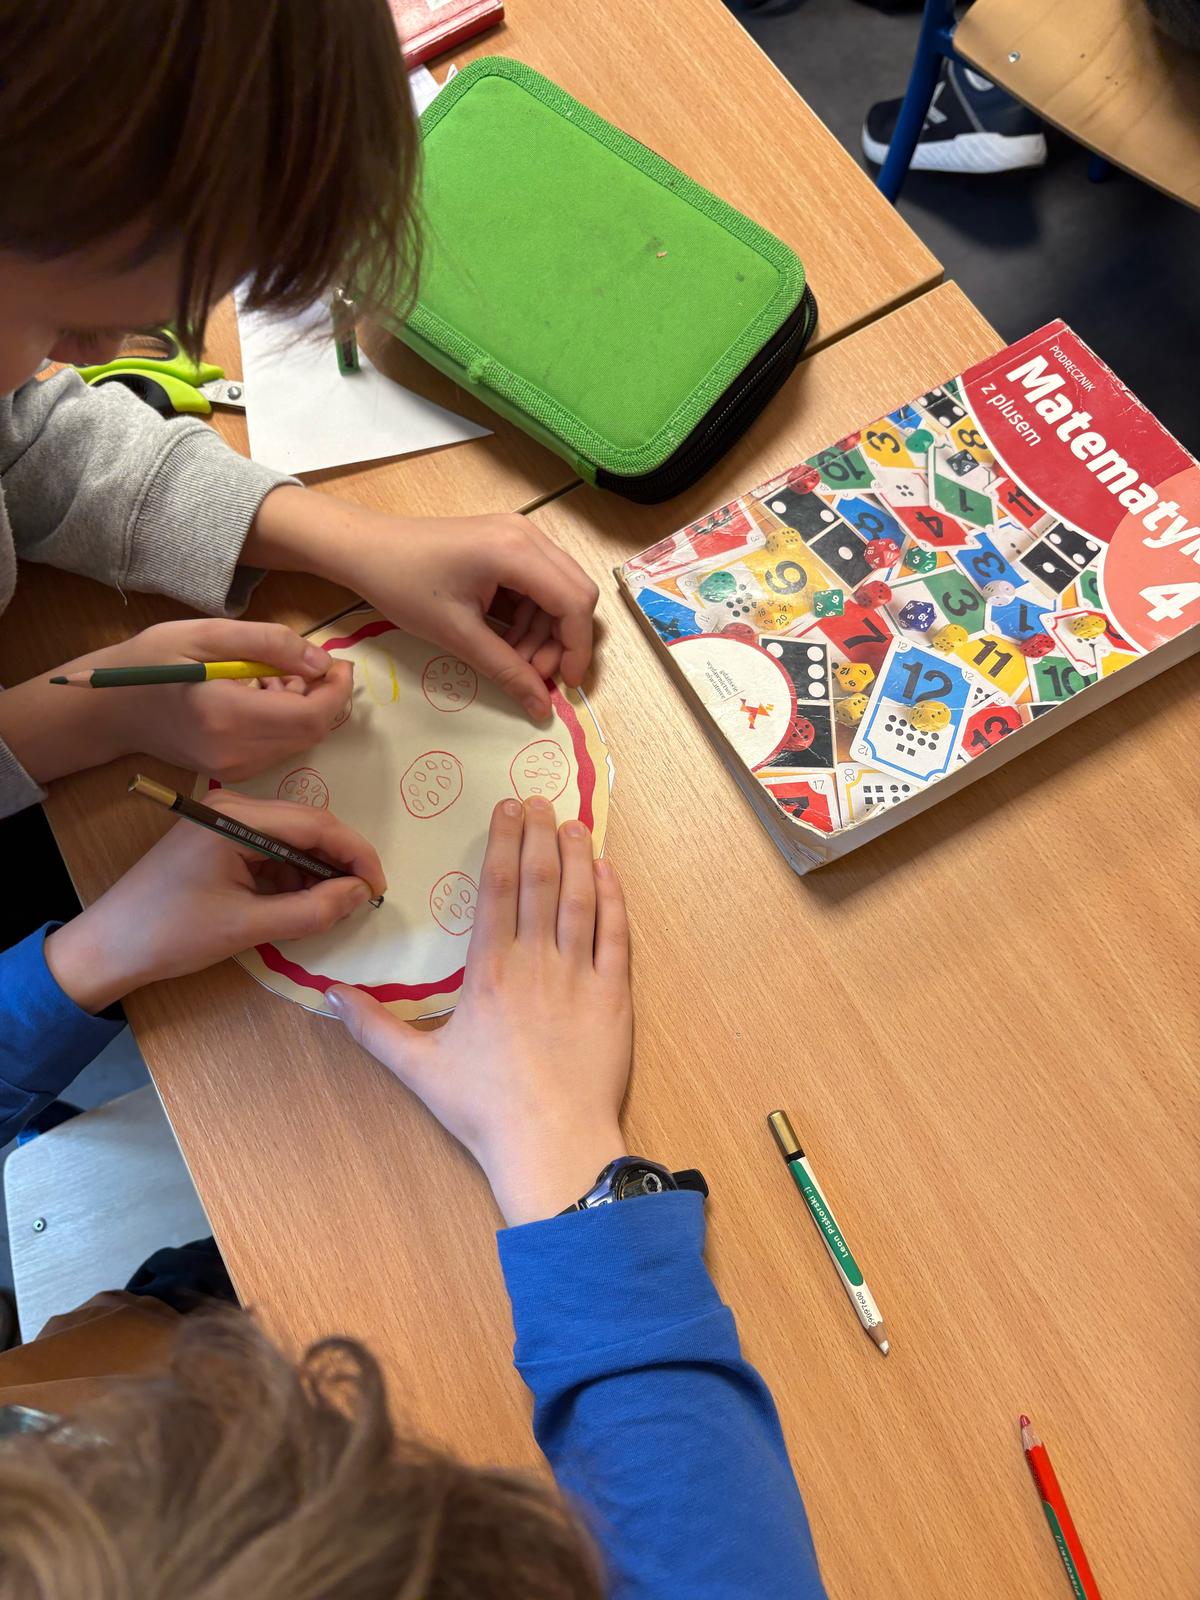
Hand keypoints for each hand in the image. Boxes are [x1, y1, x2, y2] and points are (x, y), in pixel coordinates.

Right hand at [0, 618, 352, 785]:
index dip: (337, 691)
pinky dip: (286, 721)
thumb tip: (320, 662)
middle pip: (312, 732)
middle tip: (310, 662)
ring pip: (300, 741)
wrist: (111, 711)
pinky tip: (260, 695)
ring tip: (272, 675)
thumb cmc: (150, 663)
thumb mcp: (206, 634)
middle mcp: (237, 752)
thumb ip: (269, 644)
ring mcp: (235, 768)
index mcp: (229, 716)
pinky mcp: (233, 772)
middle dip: (326, 697)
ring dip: (305, 708)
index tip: (338, 663)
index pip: (311, 716)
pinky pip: (280, 747)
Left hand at [44, 791, 384, 1013]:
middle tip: (363, 901)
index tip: (380, 889)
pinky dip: (291, 877)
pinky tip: (300, 904)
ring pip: (292, 840)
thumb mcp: (248, 927)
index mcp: (237, 816)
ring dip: (315, 872)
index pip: (316, 824)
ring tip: (333, 909)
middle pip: (307, 827)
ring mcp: (224, 820)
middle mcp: (233, 806)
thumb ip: (312, 910)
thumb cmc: (172, 934)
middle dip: (339, 863)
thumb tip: (361, 894)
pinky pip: (270, 851)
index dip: (356, 854)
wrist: (108, 947)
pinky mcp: (218, 839)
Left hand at [246, 487, 599, 720]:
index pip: (574, 602)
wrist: (365, 548)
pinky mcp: (508, 543)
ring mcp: (518, 535)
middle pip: (575, 594)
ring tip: (512, 661)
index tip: (566, 685)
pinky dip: (529, 618)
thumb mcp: (457, 635)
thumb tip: (542, 707)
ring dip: (544, 633)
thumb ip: (506, 670)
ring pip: (558, 592)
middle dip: (562, 641)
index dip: (577, 648)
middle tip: (532, 675)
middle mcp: (527, 535)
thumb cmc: (403, 585)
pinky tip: (505, 641)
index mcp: (516, 551)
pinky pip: (538, 585)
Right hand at [327, 797, 631, 1224]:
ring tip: (573, 824)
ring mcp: (579, 976)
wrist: (553, 1144)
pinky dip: (614, 898)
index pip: (497, 889)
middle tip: (538, 800)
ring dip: (578, 856)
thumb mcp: (418, 1068)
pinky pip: (615, 935)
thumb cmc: (485, 1109)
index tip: (506, 810)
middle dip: (539, 835)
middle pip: (539, 881)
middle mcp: (535, 962)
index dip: (503, 843)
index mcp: (489, 972)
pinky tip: (609, 873)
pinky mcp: (614, 996)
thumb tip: (330, 995)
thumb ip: (374, 1027)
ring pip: (580, 899)